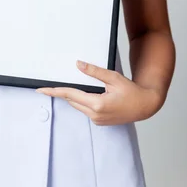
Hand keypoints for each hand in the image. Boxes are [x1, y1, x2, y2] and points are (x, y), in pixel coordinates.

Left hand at [36, 60, 161, 125]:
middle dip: (64, 92)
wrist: (145, 106)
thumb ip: (94, 72)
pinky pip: (85, 109)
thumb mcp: (113, 77)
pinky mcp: (100, 121)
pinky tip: (87, 93)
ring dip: (74, 96)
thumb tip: (78, 64)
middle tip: (51, 84)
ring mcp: (97, 120)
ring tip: (72, 85)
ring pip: (78, 105)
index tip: (41, 90)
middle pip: (72, 100)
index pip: (70, 95)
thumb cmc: (131, 91)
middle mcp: (95, 115)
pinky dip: (82, 100)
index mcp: (97, 104)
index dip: (54, 91)